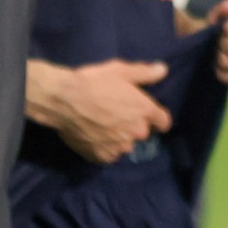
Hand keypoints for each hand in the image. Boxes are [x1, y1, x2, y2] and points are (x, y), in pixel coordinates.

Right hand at [31, 59, 172, 164]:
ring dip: (118, 138)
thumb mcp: (121, 71)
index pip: (163, 122)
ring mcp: (119, 148)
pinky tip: (92, 135)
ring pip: (124, 145)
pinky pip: (108, 154)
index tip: (148, 115)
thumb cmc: (94, 82)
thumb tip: (163, 70)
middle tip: (115, 114)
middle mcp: (136, 133)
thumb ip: (145, 73)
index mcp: (145, 111)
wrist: (63, 100)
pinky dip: (103, 148)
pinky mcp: (102, 157)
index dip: (157, 118)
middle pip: (141, 133)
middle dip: (132, 125)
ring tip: (101, 126)